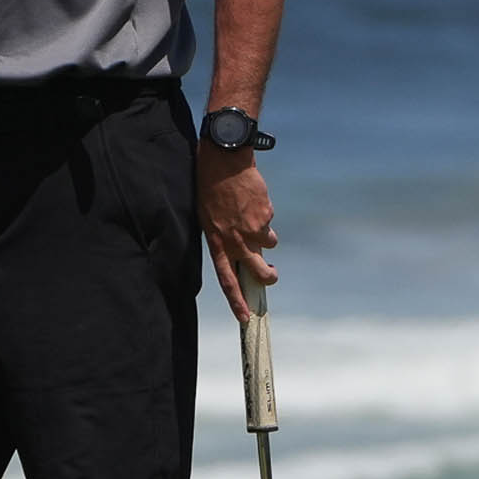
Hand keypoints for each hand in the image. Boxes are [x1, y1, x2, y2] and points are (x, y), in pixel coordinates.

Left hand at [196, 139, 277, 322]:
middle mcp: (235, 240)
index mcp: (216, 242)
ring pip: (269, 244)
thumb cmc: (209, 187)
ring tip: (250, 213)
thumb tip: (241, 252)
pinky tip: (252, 199)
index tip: (246, 319)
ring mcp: (253, 229)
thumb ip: (223, 237)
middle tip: (271, 274)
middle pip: (259, 272)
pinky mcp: (265, 216)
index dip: (236, 301)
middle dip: (269, 277)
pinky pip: (269, 222)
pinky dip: (264, 215)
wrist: (224, 160)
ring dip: (265, 235)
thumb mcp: (207, 217)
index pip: (226, 279)